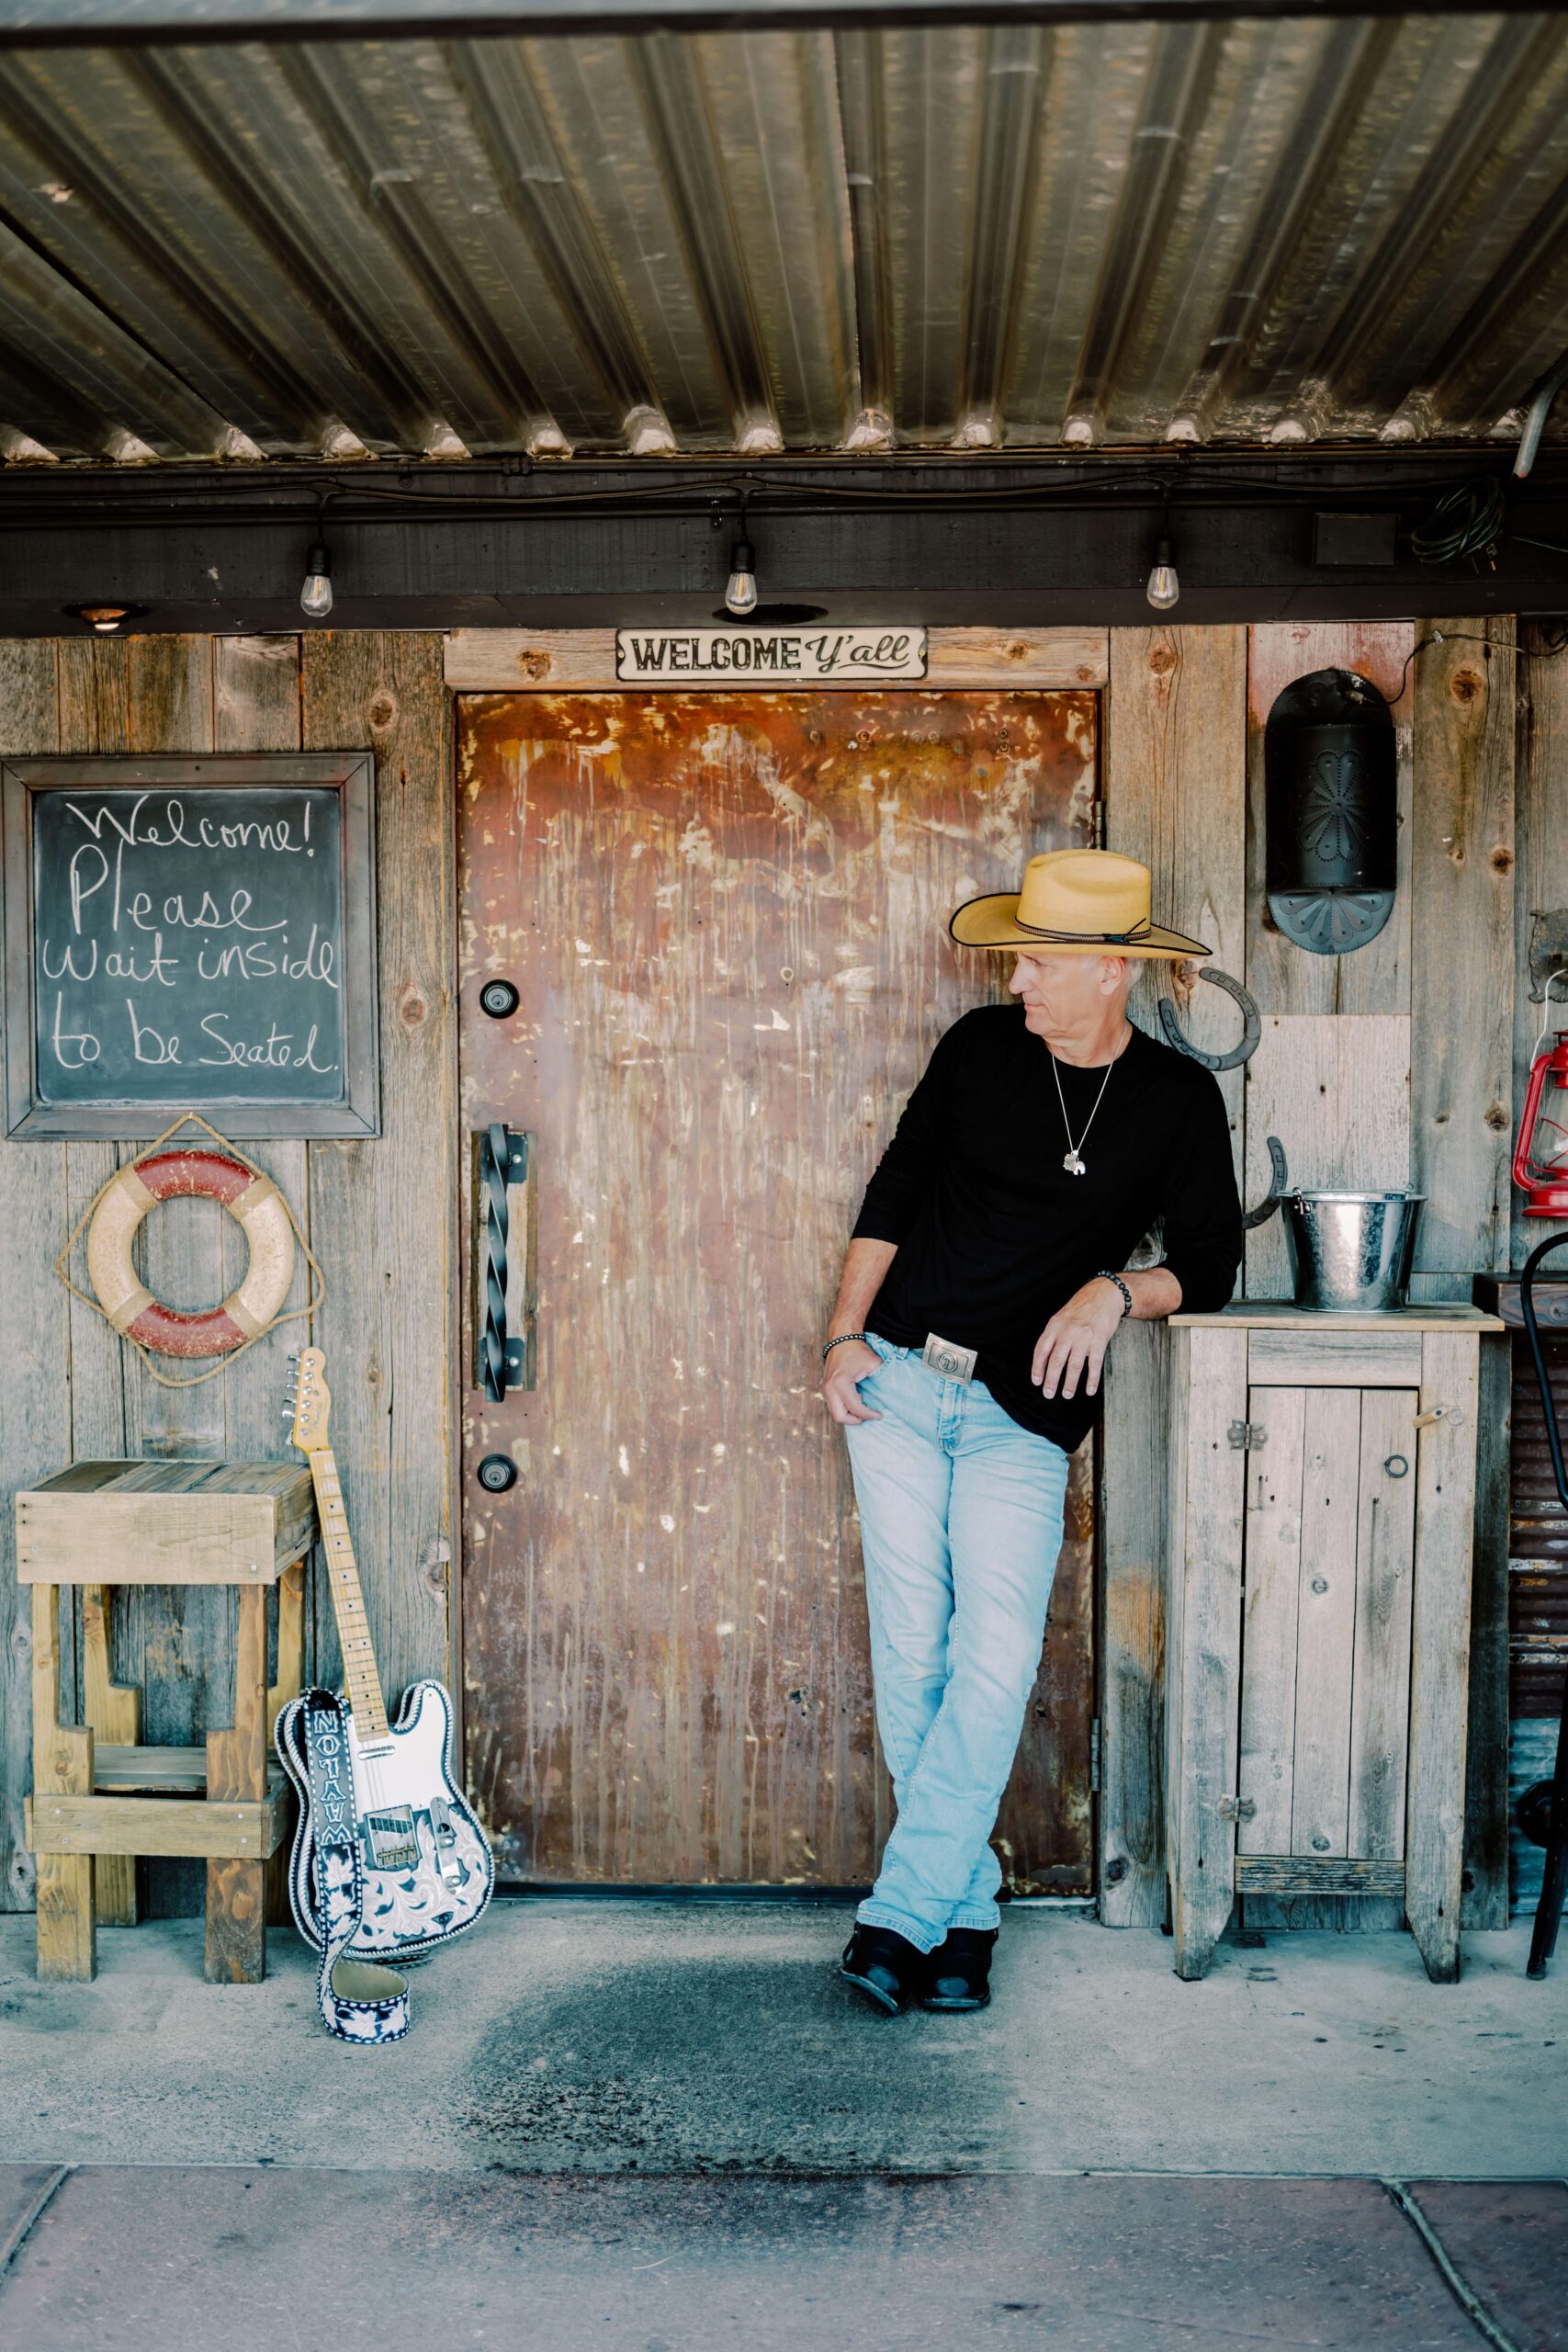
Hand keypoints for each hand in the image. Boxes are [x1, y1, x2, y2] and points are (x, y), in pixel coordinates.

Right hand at [821, 1339, 882, 1425]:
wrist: (842, 1339)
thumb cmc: (857, 1350)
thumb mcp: (874, 1364)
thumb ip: (881, 1380)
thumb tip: (887, 1396)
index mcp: (841, 1382)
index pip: (854, 1407)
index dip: (868, 1414)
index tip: (879, 1415)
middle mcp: (830, 1388)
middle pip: (839, 1417)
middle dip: (855, 1420)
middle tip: (868, 1416)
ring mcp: (825, 1389)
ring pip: (835, 1413)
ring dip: (849, 1415)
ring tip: (863, 1409)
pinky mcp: (825, 1388)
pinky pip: (833, 1406)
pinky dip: (844, 1409)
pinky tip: (855, 1402)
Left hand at [1032, 1279, 1124, 1400]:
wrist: (1104, 1294)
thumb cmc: (1082, 1307)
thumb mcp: (1061, 1317)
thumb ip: (1054, 1335)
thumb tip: (1046, 1358)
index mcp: (1054, 1326)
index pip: (1041, 1350)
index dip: (1037, 1368)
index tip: (1037, 1381)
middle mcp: (1067, 1332)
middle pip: (1056, 1361)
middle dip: (1051, 1380)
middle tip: (1049, 1394)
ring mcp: (1083, 1337)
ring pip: (1074, 1366)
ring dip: (1070, 1383)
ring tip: (1067, 1394)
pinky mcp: (1099, 1341)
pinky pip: (1094, 1364)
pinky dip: (1092, 1379)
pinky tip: (1090, 1389)